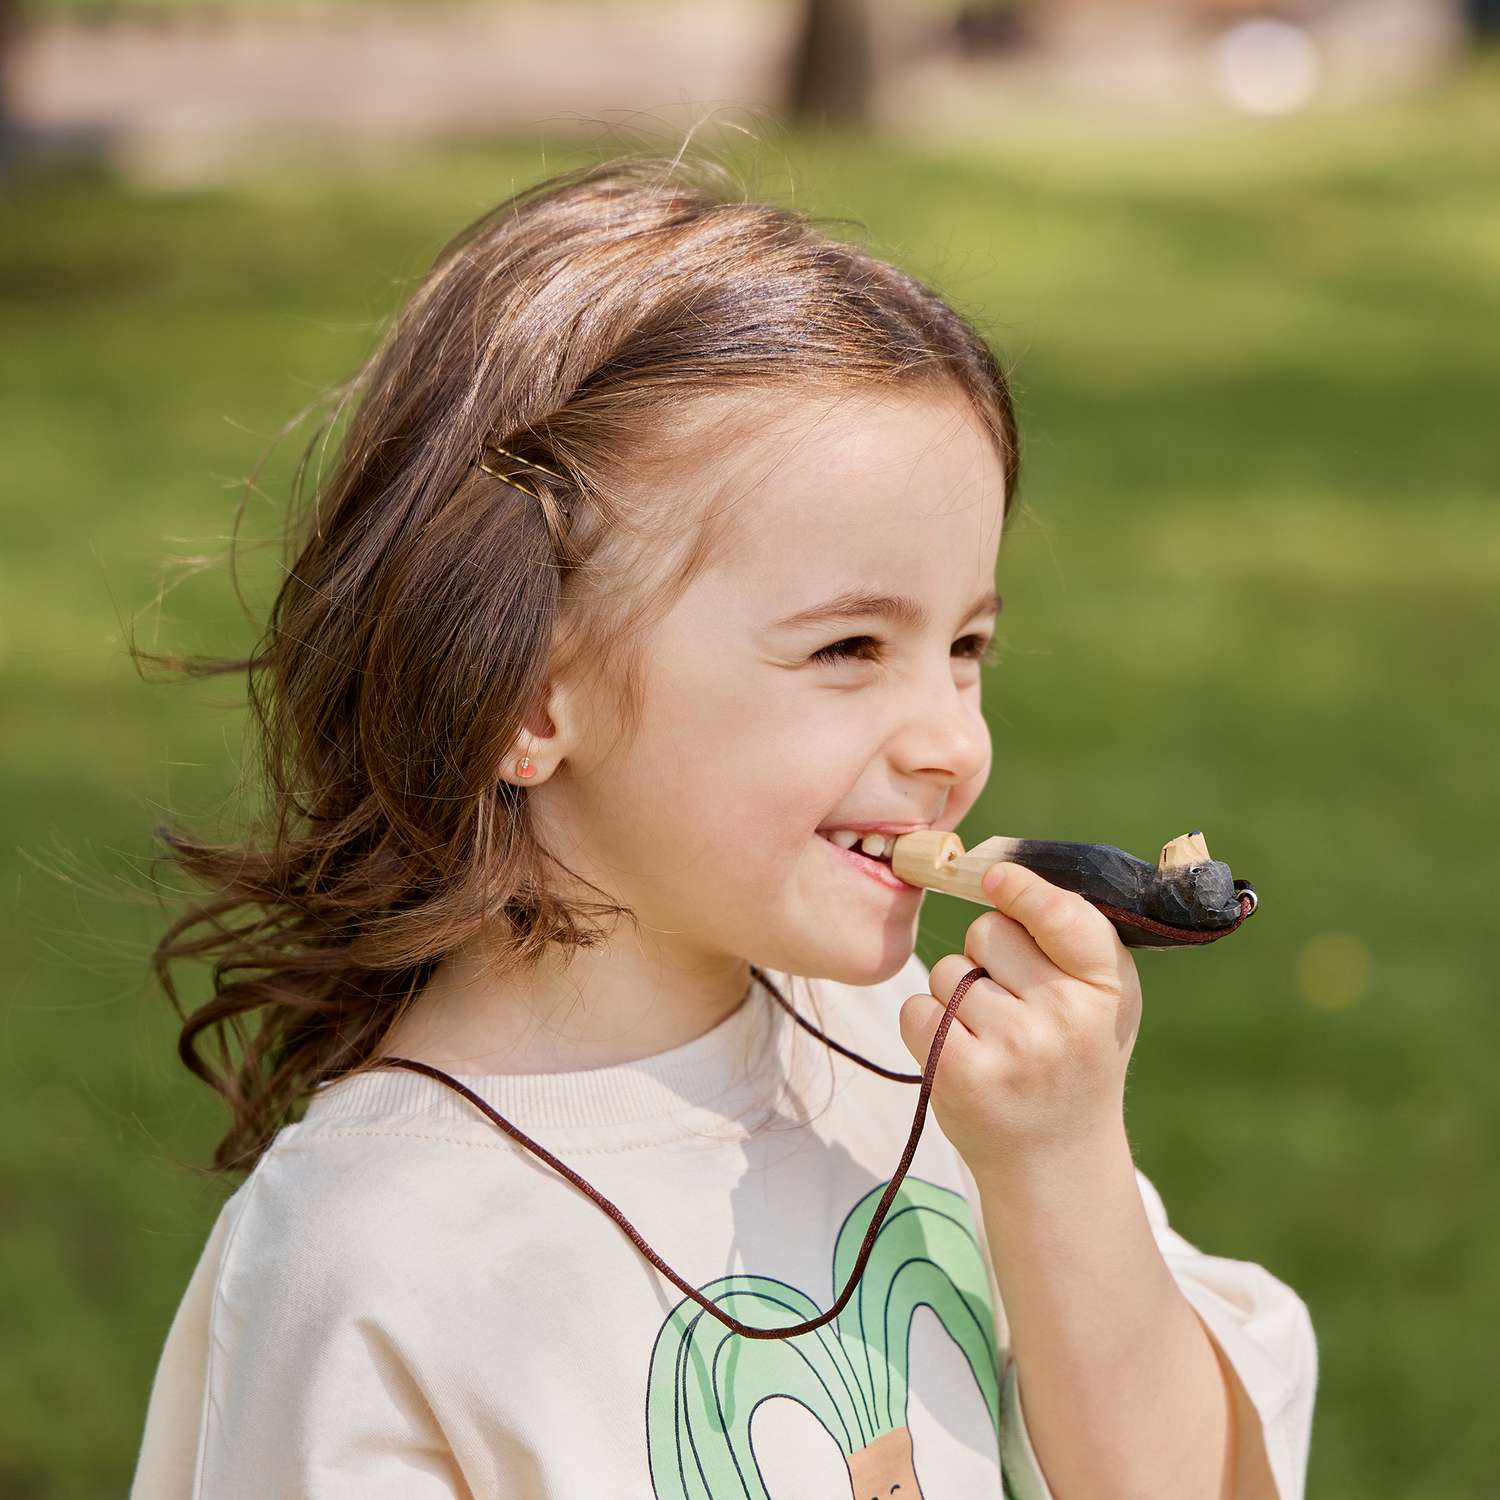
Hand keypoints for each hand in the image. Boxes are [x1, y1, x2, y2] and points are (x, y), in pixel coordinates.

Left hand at [899, 860, 1142, 1174]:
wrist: (1056, 1161)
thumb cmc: (1074, 1057)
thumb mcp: (1102, 998)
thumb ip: (1068, 935)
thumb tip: (999, 872)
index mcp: (1108, 987)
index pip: (1063, 916)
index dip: (1023, 889)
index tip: (996, 877)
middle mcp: (1065, 1016)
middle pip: (988, 932)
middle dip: (988, 954)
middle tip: (1016, 1003)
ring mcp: (1013, 1047)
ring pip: (948, 971)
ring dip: (957, 995)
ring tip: (995, 1038)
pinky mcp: (962, 1074)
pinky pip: (916, 1009)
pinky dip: (926, 1025)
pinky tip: (962, 1054)